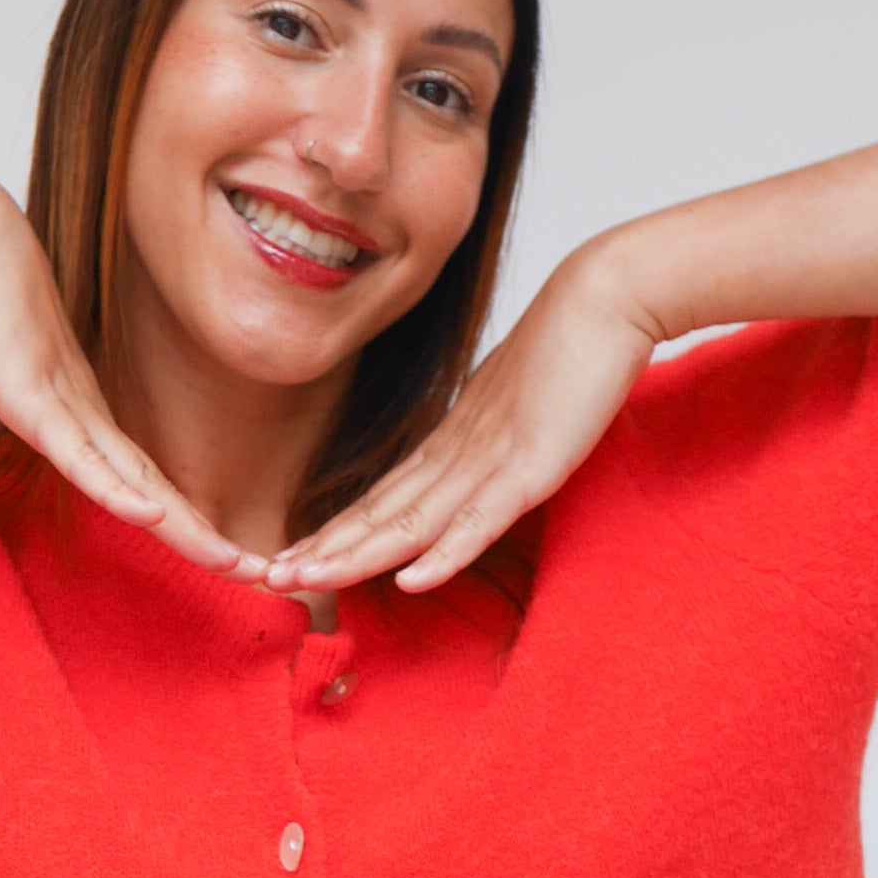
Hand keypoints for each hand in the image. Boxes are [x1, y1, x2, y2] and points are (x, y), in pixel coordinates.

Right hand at [0, 194, 246, 572]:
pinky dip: (118, 490)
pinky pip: (84, 456)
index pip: (139, 485)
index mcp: (76, 421)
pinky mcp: (38, 398)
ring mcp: (69, 409)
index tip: (217, 559)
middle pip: (159, 492)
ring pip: (139, 483)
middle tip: (261, 575)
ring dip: (188, 527)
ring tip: (236, 565)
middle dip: (207, 538)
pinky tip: (153, 519)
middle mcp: (89, 419)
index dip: (178, 525)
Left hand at [272, 245, 659, 595]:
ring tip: (305, 580)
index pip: (383, 498)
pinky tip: (410, 581)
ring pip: (411, 520)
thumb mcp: (518, 408)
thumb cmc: (572, 348)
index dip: (337, 533)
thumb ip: (491, 444)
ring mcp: (489, 459)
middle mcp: (457, 453)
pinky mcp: (529, 465)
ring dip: (356, 556)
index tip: (294, 559)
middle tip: (269, 578)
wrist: (608, 295)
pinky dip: (444, 554)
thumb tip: (475, 469)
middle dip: (324, 549)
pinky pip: (480, 519)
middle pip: (380, 512)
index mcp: (453, 442)